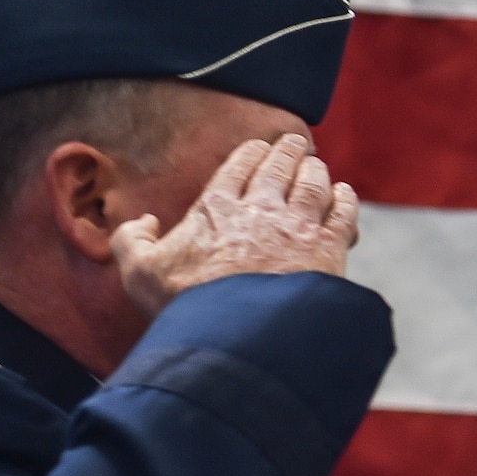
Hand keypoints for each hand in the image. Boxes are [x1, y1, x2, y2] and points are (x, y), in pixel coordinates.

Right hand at [112, 134, 360, 318]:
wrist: (240, 332)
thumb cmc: (187, 304)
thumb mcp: (139, 272)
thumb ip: (132, 240)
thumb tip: (144, 221)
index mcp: (217, 208)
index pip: (238, 168)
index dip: (251, 154)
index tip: (259, 146)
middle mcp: (260, 209)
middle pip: (279, 169)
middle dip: (287, 152)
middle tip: (294, 143)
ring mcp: (297, 227)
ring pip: (313, 185)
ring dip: (315, 170)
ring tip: (316, 165)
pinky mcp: (328, 249)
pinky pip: (342, 213)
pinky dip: (344, 199)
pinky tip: (344, 194)